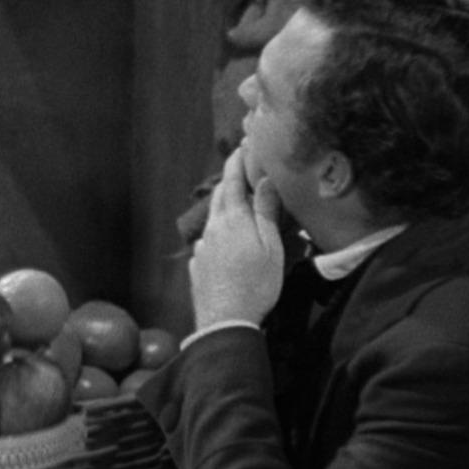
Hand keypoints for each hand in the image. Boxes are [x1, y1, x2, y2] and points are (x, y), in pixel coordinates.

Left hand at [188, 146, 284, 330]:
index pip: (232, 181)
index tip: (243, 146)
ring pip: (214, 219)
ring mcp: (202, 247)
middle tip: (243, 171)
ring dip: (225, 208)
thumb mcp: (270, 247)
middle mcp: (212, 228)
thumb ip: (265, 212)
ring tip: (240, 206)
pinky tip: (229, 243)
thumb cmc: (256, 284)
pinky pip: (209, 241)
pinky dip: (220, 233)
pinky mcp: (198, 264)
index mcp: (232, 220)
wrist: (225, 322)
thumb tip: (264, 180)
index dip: (237, 161)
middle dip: (231, 181)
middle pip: (220, 197)